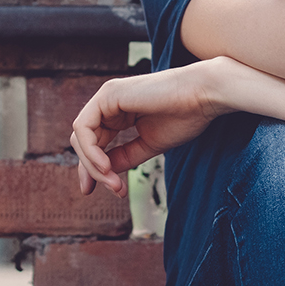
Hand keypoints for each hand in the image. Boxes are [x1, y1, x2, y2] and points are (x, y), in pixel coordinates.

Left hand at [72, 62, 224, 196]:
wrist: (204, 95)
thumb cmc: (185, 116)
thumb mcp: (149, 144)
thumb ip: (125, 156)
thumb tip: (105, 172)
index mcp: (119, 112)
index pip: (96, 142)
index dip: (96, 168)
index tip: (113, 190)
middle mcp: (108, 102)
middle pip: (84, 141)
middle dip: (93, 170)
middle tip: (114, 190)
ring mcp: (106, 97)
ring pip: (80, 137)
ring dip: (93, 165)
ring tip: (114, 182)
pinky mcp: (106, 95)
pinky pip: (84, 128)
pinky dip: (91, 151)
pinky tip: (106, 167)